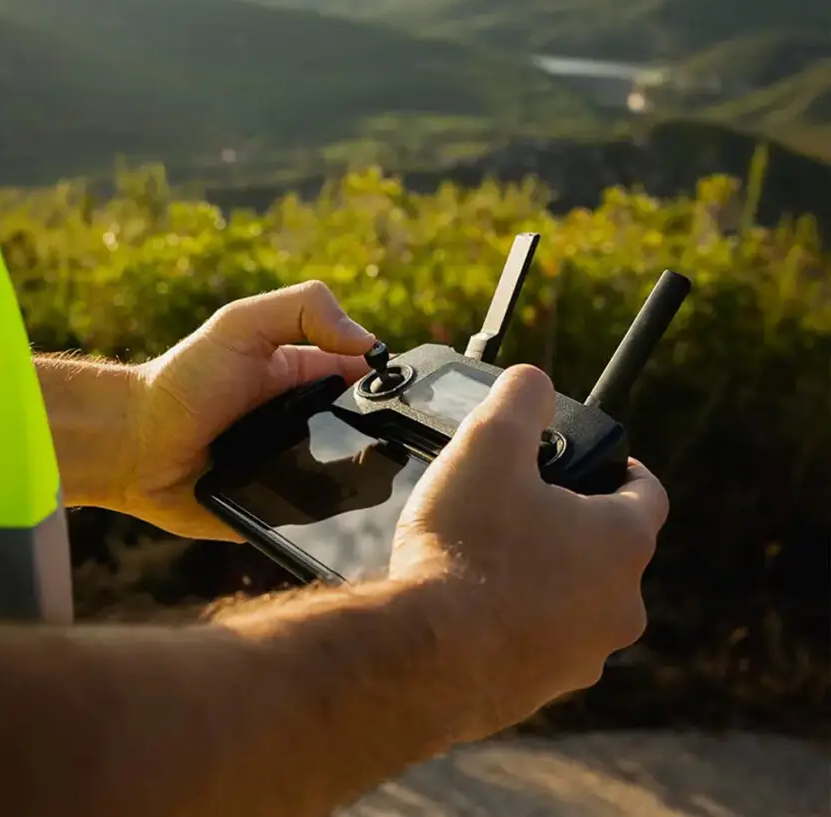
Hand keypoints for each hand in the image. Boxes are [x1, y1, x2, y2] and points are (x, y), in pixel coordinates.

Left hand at [120, 281, 376, 540]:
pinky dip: (331, 523)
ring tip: (381, 494)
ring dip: (364, 488)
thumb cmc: (183, 381)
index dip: (392, 388)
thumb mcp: (240, 326)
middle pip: (368, 437)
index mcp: (307, 379)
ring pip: (350, 484)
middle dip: (385, 445)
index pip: (368, 383)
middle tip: (401, 455)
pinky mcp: (279, 513)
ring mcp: (295, 471)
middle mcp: (307, 425)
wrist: (132, 446)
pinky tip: (345, 523)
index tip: (411, 400)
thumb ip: (301, 311)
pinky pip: (317, 523)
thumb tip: (366, 341)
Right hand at [390, 363, 668, 741]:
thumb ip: (520, 400)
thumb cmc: (465, 550)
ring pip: (571, 600)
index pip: (646, 491)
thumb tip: (534, 381)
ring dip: (540, 576)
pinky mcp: (541, 691)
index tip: (590, 462)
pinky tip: (465, 607)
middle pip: (605, 549)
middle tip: (514, 507)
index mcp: (621, 541)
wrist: (426, 657)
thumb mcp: (488, 445)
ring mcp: (582, 655)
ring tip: (482, 559)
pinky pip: (535, 641)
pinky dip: (511, 621)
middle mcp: (618, 605)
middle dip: (566, 524)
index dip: (620, 467)